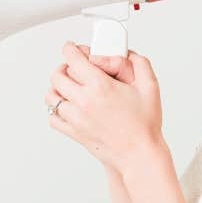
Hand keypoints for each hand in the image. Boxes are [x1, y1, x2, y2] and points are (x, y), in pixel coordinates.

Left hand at [45, 42, 165, 173]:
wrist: (139, 155)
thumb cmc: (145, 125)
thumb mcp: (150, 87)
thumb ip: (140, 64)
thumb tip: (128, 53)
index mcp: (100, 86)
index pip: (73, 59)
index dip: (70, 49)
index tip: (71, 48)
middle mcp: (84, 101)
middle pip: (57, 76)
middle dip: (63, 67)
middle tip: (71, 68)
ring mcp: (76, 118)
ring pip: (51, 97)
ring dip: (57, 88)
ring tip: (67, 87)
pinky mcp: (73, 133)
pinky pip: (53, 118)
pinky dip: (55, 110)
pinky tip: (67, 107)